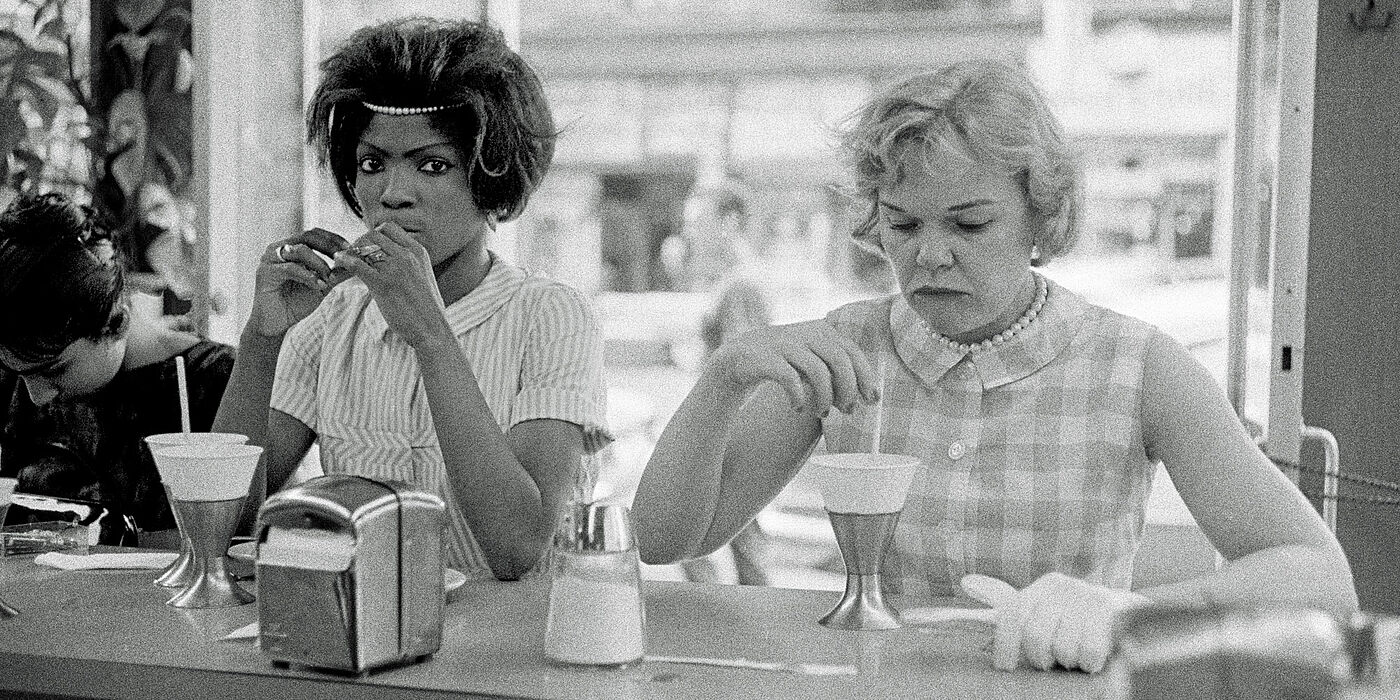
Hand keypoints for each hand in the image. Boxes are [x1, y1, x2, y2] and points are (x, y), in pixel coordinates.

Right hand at [253, 228, 351, 335]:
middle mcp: (279, 248)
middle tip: (343, 258)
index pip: (314, 234)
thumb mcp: (322, 285)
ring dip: (319, 263)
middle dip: (329, 247)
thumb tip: (357, 263)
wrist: (276, 323)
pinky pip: (290, 268)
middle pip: (307, 236)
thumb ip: (336, 273)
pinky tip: (318, 285)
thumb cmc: (296, 303)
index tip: (350, 248)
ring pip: (300, 250)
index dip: (333, 239)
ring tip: (329, 278)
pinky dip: (308, 276)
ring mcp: (270, 259)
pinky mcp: (265, 272)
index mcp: (291, 247)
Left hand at [331, 222, 449, 348]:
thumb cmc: (427, 308)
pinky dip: (344, 261)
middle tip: (352, 257)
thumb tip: (387, 259)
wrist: (433, 329)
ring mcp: (395, 268)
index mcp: (418, 251)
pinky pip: (356, 264)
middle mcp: (407, 255)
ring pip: (363, 246)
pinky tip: (339, 265)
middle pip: (372, 234)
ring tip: (343, 264)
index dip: (374, 234)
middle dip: (359, 243)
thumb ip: (408, 263)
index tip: (367, 248)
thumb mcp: (423, 276)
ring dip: (350, 253)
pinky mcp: (383, 283)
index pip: (389, 228)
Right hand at [706, 320, 880, 414]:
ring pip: (818, 371)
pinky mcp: (766, 358)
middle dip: (848, 389)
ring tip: (822, 413)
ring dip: (825, 397)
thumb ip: (837, 368)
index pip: (852, 352)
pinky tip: (798, 408)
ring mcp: (785, 344)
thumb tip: (868, 394)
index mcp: (822, 331)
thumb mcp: (813, 358)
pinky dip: (799, 397)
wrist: (738, 358)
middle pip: (839, 360)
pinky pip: (790, 378)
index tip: (872, 400)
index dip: (866, 377)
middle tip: (847, 411)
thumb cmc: (784, 363)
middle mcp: (806, 333)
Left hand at [961, 572, 1149, 673]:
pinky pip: (1089, 653)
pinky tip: (1094, 657)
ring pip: (1063, 649)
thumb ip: (1006, 602)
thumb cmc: (1077, 621)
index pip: (1013, 615)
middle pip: (1036, 636)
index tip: (1004, 667)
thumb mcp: (1044, 610)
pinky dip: (1089, 664)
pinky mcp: (1110, 613)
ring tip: (1076, 654)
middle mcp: (1064, 587)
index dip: (1005, 645)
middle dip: (1042, 658)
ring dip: (1069, 661)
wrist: (1130, 618)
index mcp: (1044, 586)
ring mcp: (1088, 597)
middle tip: (1053, 661)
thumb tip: (967, 581)